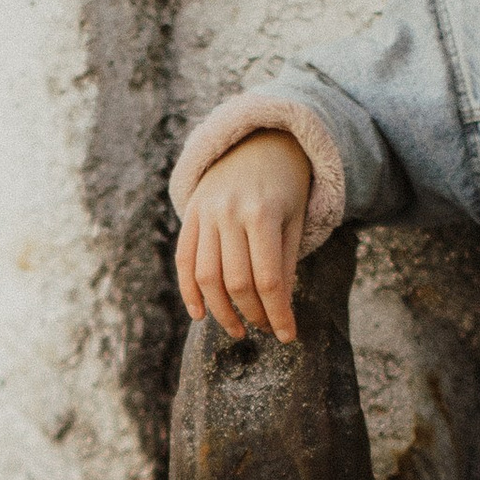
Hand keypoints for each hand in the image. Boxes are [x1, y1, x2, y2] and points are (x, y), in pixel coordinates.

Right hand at [175, 129, 311, 342]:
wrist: (258, 143)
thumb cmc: (285, 187)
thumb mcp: (295, 221)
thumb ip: (285, 264)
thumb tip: (277, 312)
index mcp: (263, 214)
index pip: (268, 279)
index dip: (278, 314)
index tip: (287, 336)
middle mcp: (229, 213)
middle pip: (236, 282)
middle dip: (252, 314)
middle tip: (264, 329)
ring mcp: (206, 213)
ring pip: (206, 277)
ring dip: (221, 311)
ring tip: (238, 329)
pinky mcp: (190, 215)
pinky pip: (184, 260)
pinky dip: (189, 291)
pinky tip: (200, 314)